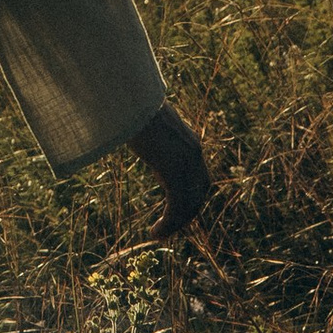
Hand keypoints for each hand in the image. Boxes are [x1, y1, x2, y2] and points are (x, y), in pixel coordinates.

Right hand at [130, 103, 211, 238]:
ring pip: (189, 204)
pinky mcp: (173, 170)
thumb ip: (149, 130)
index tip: (178, 209)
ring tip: (158, 234)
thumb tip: (133, 127)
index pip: (201, 177)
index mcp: (188, 141)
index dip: (193, 196)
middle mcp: (193, 152)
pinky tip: (154, 233)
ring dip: (176, 224)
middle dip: (188, 212)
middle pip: (200, 192)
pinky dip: (168, 224)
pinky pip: (176, 206)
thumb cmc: (131, 106)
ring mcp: (185, 162)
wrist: (130, 98)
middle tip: (170, 227)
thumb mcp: (146, 121)